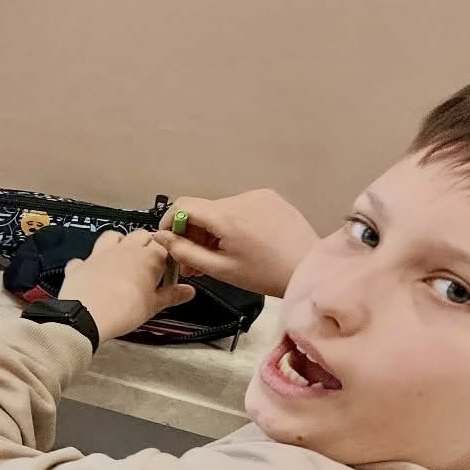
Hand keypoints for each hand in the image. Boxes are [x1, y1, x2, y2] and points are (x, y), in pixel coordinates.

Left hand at [59, 230, 195, 341]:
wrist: (85, 315)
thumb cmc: (124, 310)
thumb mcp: (154, 306)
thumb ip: (172, 295)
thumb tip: (188, 291)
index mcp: (147, 257)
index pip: (164, 246)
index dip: (168, 256)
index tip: (168, 270)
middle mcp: (124, 249)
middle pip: (141, 235)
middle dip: (147, 244)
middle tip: (149, 263)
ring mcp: (99, 254)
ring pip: (112, 236)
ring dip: (119, 243)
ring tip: (123, 260)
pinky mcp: (80, 264)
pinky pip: (85, 258)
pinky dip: (89, 263)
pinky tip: (92, 273)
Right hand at [157, 190, 317, 298]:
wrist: (309, 268)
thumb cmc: (264, 274)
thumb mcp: (219, 269)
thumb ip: (184, 252)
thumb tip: (159, 237)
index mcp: (226, 216)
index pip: (182, 205)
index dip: (169, 221)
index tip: (171, 241)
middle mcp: (240, 198)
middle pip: (202, 209)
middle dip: (193, 232)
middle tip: (195, 260)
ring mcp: (258, 195)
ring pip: (221, 210)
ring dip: (214, 228)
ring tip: (221, 254)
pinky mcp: (271, 198)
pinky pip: (241, 207)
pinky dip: (234, 223)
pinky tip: (244, 243)